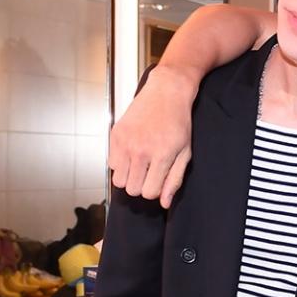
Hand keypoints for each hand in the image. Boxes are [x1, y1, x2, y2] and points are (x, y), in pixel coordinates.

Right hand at [108, 66, 197, 206]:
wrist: (165, 93)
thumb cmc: (179, 123)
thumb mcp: (185, 152)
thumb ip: (174, 179)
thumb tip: (164, 203)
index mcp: (162, 155)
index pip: (149, 193)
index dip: (154, 191)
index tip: (158, 180)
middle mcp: (141, 150)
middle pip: (132, 189)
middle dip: (141, 186)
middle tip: (149, 173)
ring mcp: (126, 143)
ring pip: (119, 181)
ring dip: (129, 178)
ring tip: (140, 166)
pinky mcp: (115, 135)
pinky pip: (111, 165)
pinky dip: (120, 165)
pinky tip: (132, 155)